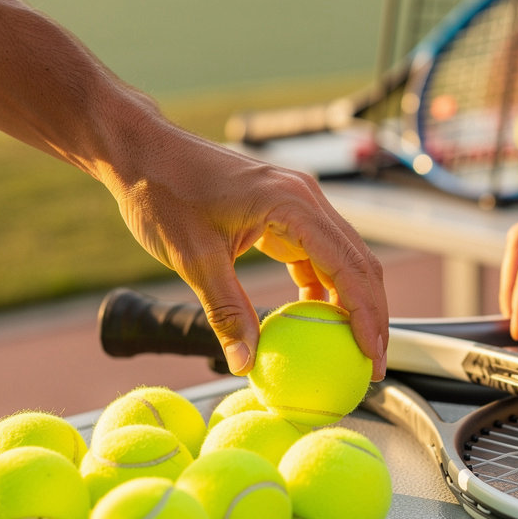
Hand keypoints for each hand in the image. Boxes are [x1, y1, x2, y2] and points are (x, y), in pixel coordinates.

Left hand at [110, 124, 387, 378]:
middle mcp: (307, 198)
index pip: (348, 266)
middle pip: (360, 262)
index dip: (367, 315)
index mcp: (292, 204)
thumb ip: (226, 311)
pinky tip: (316, 321)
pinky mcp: (286, 212)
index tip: (371, 356)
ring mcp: (300, 203)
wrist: (145, 153)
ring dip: (353, 303)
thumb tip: (245, 363)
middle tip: (372, 365)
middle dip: (373, 315)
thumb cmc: (164, 195)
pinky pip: (318, 255)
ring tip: (354, 349)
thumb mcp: (194, 259)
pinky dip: (325, 289)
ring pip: (345, 258)